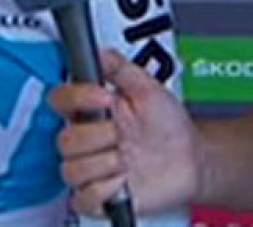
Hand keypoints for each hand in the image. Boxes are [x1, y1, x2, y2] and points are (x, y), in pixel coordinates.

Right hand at [49, 48, 200, 216]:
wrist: (192, 160)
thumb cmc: (170, 126)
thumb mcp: (149, 89)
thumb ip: (121, 69)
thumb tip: (100, 52)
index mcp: (93, 111)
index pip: (61, 100)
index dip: (79, 99)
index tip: (106, 98)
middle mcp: (89, 140)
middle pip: (65, 140)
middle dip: (99, 137)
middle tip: (123, 135)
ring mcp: (93, 170)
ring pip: (71, 170)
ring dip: (105, 164)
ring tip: (127, 160)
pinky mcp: (100, 197)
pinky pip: (84, 199)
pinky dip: (105, 191)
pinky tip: (124, 181)